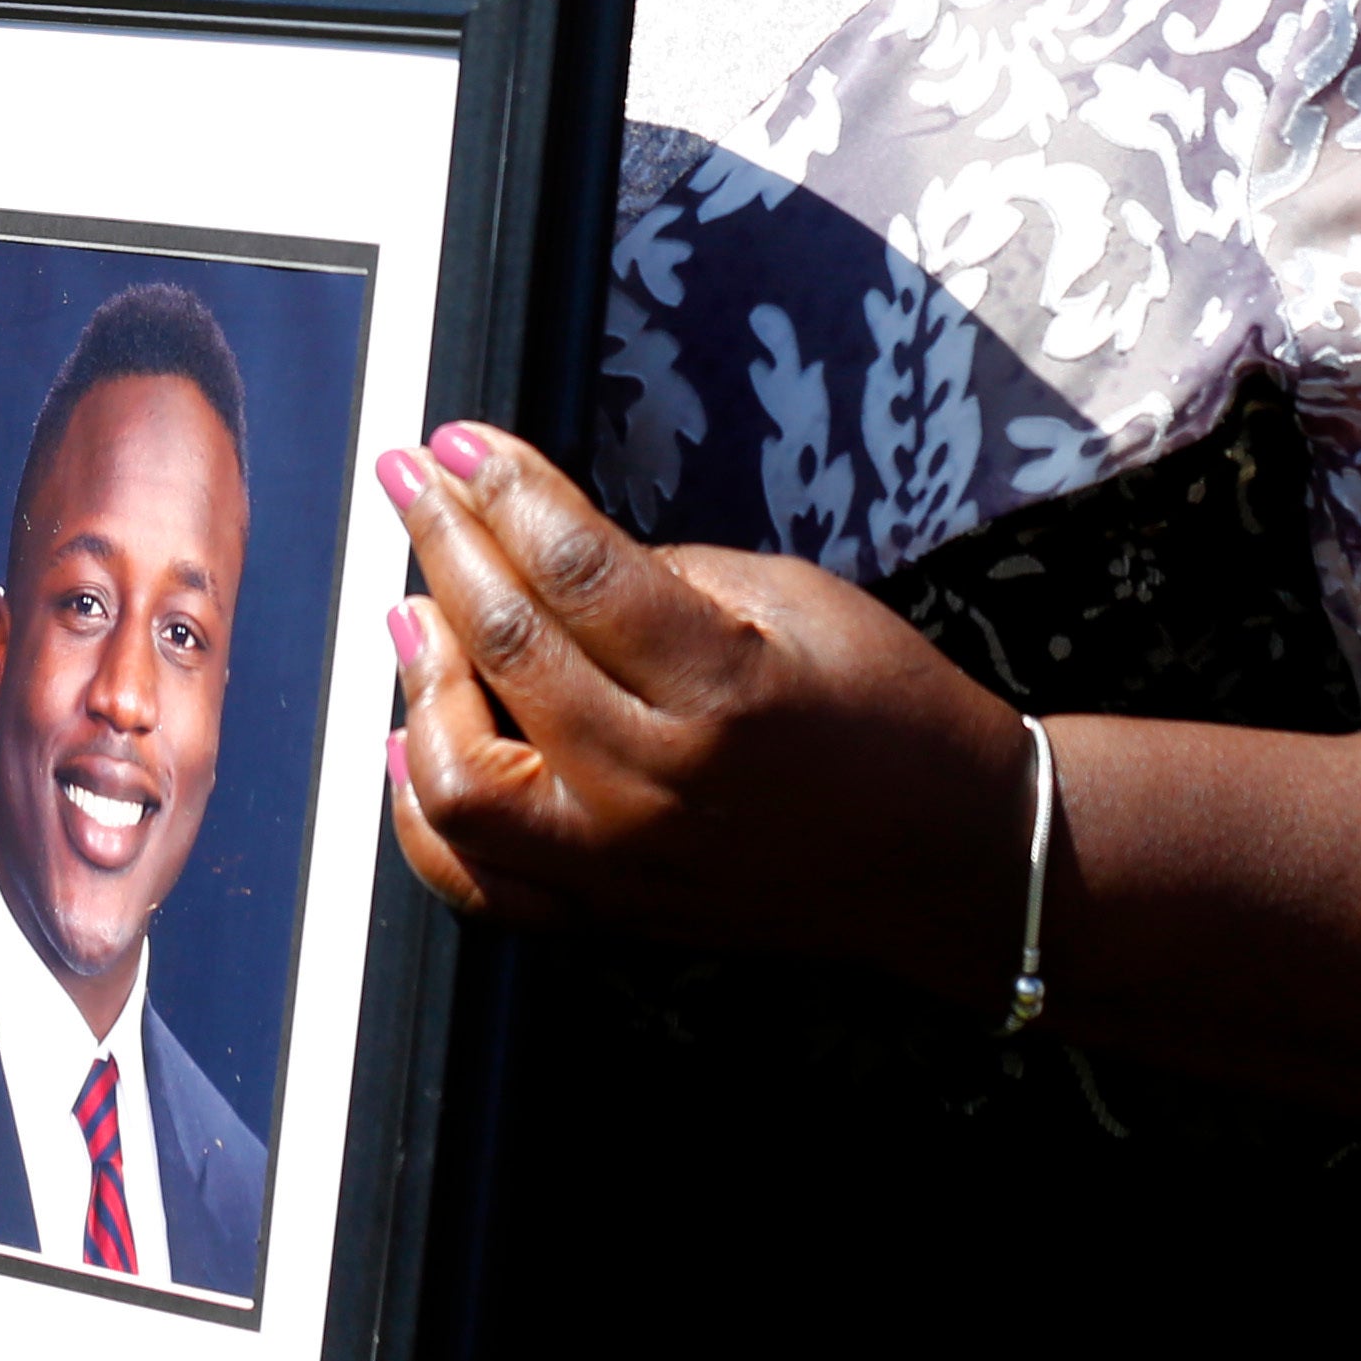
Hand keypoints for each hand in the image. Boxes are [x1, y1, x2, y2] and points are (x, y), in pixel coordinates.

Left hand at [378, 426, 1029, 996]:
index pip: (575, 570)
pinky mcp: (608, 915)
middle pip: (506, 648)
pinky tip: (411, 736)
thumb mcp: (795, 599)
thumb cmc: (887, 713)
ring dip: (421, 678)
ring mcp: (623, 863)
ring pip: (458, 779)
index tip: (458, 444)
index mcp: (723, 688)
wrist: (949, 858)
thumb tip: (542, 548)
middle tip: (411, 484)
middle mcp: (659, 784)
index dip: (503, 491)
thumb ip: (661, 575)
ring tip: (416, 610)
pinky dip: (421, 808)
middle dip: (445, 542)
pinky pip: (474, 878)